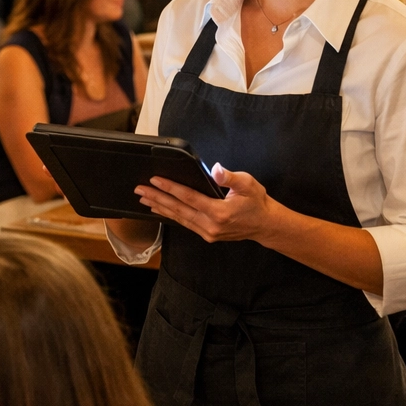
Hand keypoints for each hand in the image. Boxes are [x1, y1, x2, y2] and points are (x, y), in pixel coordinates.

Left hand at [135, 165, 279, 243]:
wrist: (265, 225)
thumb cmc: (257, 202)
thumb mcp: (248, 184)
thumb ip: (230, 178)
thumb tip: (215, 170)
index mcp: (219, 212)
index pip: (188, 197)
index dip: (170, 188)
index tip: (155, 180)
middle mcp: (210, 225)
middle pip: (178, 209)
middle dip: (157, 198)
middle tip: (140, 189)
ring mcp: (208, 233)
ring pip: (179, 218)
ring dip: (160, 207)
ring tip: (144, 199)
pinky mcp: (207, 235)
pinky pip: (185, 224)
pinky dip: (170, 215)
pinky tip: (160, 210)